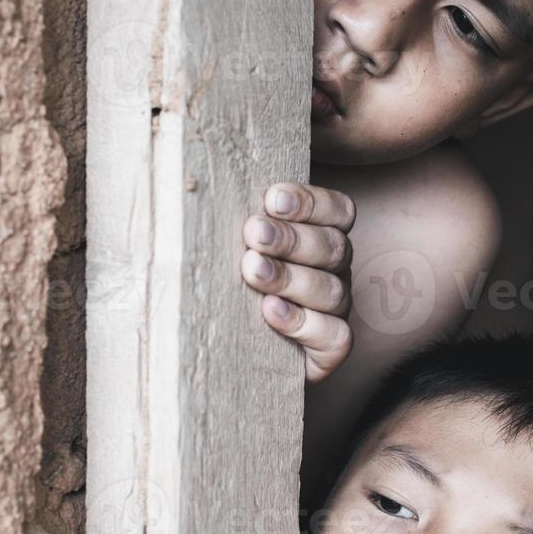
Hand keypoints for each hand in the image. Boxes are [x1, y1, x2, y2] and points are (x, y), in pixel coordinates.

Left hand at [241, 182, 356, 384]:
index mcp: (320, 236)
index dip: (310, 202)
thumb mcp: (230, 246)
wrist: (231, 351)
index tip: (271, 199)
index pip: (337, 210)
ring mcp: (336, 310)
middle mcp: (334, 270)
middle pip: (333, 247)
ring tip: (252, 270)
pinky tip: (270, 310)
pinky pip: (334, 335)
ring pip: (331, 289)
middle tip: (253, 232)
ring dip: (290, 277)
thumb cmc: (226, 286)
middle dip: (291, 238)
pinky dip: (302, 322)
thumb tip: (195, 182)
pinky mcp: (332, 348)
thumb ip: (234, 219)